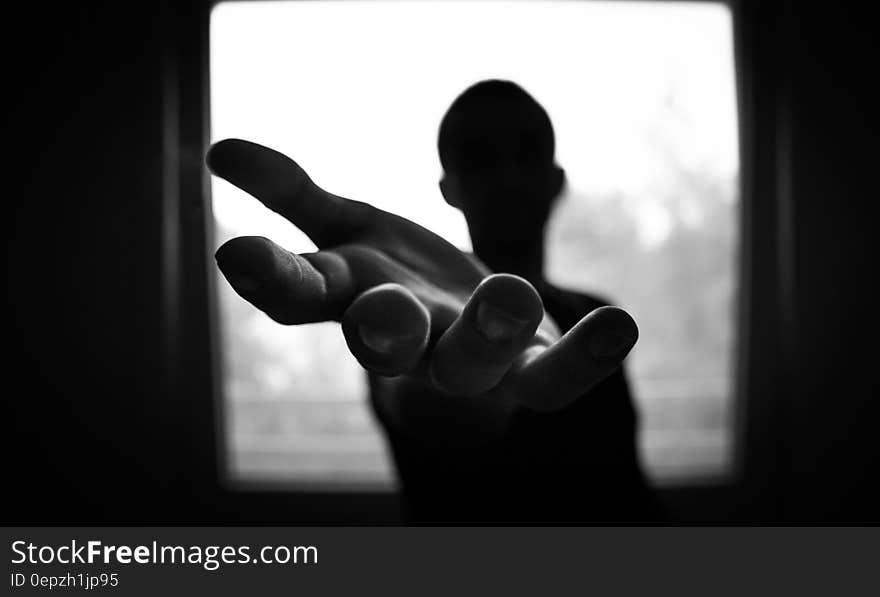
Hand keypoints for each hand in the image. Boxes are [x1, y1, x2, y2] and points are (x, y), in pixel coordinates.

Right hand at [207, 139, 637, 421]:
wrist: (466, 334)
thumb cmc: (399, 280)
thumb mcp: (349, 230)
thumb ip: (292, 194)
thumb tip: (219, 151)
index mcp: (354, 301)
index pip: (302, 299)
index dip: (272, 280)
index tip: (239, 254)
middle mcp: (406, 338)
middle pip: (387, 344)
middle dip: (383, 330)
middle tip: (383, 312)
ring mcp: (468, 361)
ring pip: (471, 362)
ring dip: (486, 333)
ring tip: (508, 296)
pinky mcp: (528, 371)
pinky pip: (555, 377)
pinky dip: (585, 357)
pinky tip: (620, 323)